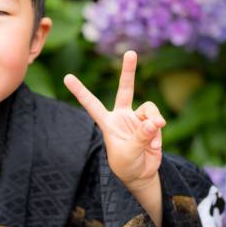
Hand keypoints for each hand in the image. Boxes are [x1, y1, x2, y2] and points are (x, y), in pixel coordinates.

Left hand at [63, 50, 165, 188]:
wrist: (141, 174)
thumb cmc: (127, 165)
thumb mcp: (128, 154)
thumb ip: (140, 137)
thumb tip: (154, 122)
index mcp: (107, 122)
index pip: (91, 104)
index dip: (80, 91)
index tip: (67, 77)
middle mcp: (122, 116)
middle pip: (125, 89)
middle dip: (128, 71)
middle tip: (130, 52)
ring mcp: (137, 119)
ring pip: (149, 109)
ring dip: (153, 121)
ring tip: (152, 140)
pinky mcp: (151, 124)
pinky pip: (157, 120)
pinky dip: (158, 133)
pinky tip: (155, 146)